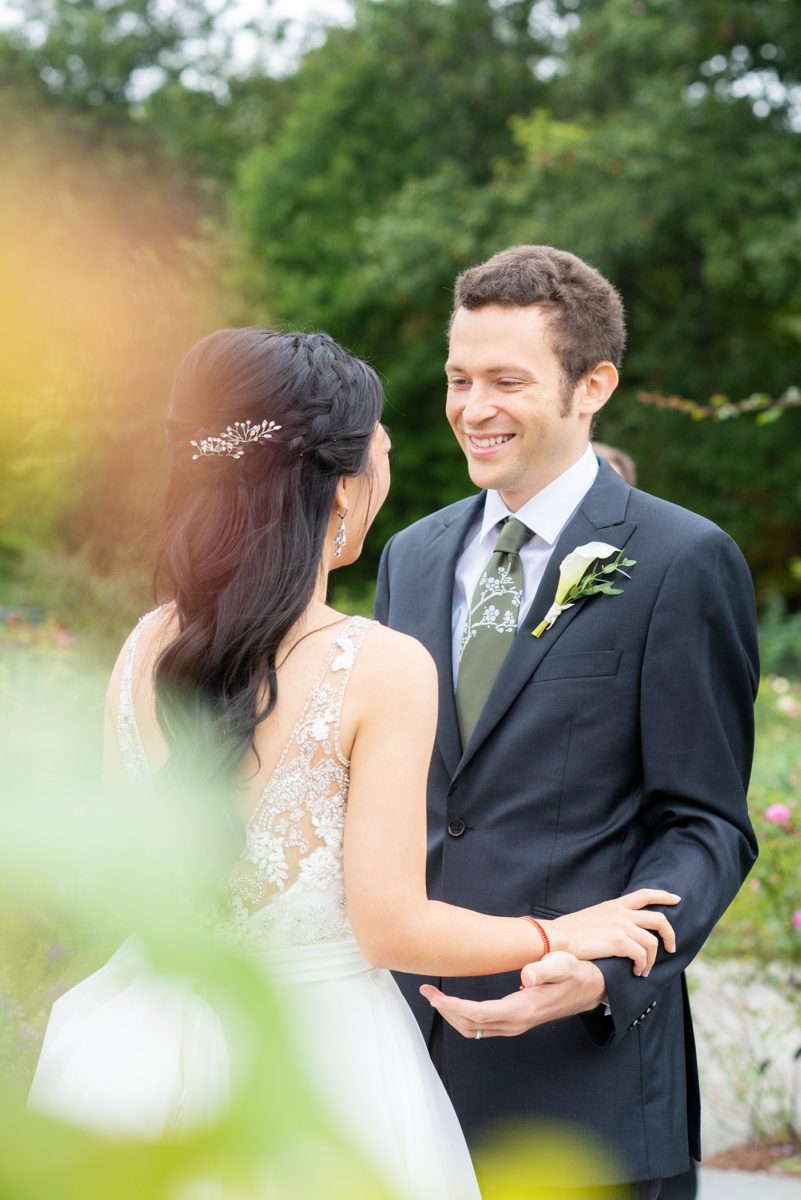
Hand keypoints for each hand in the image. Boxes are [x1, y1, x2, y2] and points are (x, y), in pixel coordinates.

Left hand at [420, 952, 605, 1037]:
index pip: (480, 1015)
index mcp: (523, 1010)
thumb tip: (526, 975)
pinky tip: (454, 1004)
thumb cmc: (574, 973)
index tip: (436, 997)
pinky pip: (482, 1026)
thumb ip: (545, 969)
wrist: (587, 988)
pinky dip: (463, 1016)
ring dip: (452, 1015)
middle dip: (446, 1011)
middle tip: (426, 992)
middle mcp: (515, 1022)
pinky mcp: (513, 1021)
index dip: (454, 1007)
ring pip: (474, 1028)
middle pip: (471, 1025)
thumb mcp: (564, 964)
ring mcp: (513, 1025)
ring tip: (434, 997)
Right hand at [545, 888, 679, 975]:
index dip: (663, 896)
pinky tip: (636, 972)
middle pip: (659, 919)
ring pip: (652, 942)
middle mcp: (621, 913)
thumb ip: (608, 919)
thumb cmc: (570, 932)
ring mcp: (621, 926)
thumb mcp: (593, 917)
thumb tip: (618, 931)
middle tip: (671, 948)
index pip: (645, 894)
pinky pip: (642, 956)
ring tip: (644, 970)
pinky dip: (642, 966)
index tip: (676, 899)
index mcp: (615, 905)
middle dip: (670, 934)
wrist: (557, 938)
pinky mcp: (619, 941)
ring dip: (652, 960)